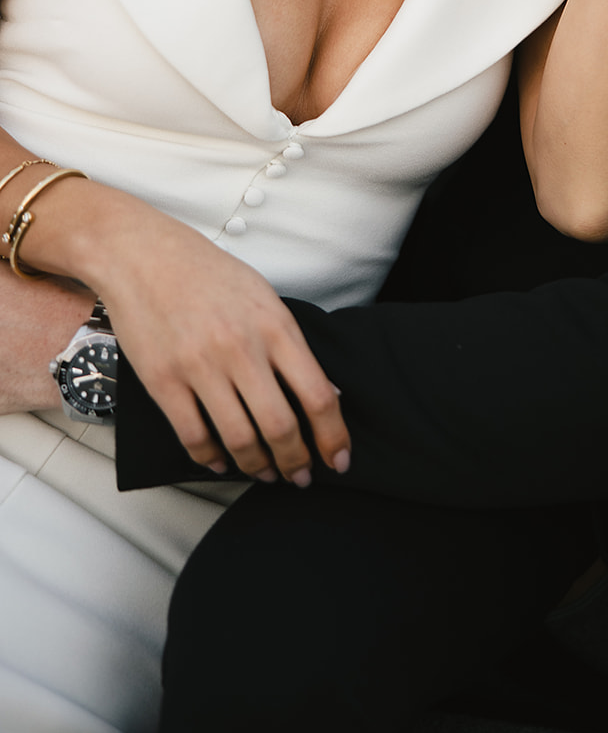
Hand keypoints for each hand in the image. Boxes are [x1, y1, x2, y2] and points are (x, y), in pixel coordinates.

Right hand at [17, 177, 350, 483]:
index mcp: (275, 326)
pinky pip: (194, 436)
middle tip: (301, 477)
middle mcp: (241, 349)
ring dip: (258, 467)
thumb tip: (326, 392)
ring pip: (239, 439)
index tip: (339, 459)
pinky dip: (212, 459)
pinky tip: (223, 462)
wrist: (142, 255)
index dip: (333, 437)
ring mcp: (200, 367)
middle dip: (297, 462)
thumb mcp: (264, 297)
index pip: (318, 395)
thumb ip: (293, 345)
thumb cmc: (207, 274)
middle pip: (281, 426)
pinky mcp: (163, 382)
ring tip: (266, 474)